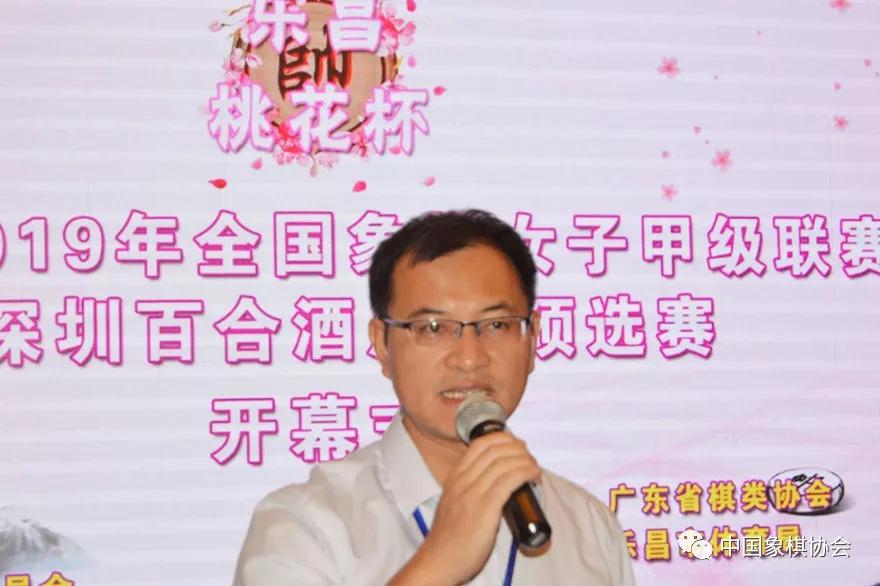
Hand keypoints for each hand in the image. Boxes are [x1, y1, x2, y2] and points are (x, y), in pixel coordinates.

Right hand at [388, 432, 540, 584]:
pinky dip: (525, 473)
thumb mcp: (454, 503)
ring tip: (535, 468)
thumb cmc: (450, 537)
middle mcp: (463, 481)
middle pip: (495, 449)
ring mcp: (473, 494)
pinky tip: (534, 476)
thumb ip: (470, 489)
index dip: (503, 439)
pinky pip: (508, 481)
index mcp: (455, 477)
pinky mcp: (484, 509)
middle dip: (518, 449)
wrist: (439, 561)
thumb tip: (496, 481)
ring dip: (525, 461)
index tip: (517, 446)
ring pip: (504, 463)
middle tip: (529, 457)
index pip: (480, 444)